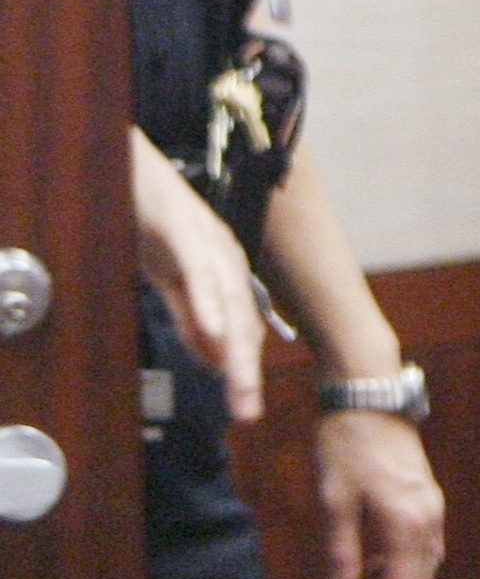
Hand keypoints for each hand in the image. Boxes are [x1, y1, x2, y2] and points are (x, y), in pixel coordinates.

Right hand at [129, 126, 267, 420]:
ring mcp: (209, 245)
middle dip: (245, 372)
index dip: (243, 370)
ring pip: (227, 304)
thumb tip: (211, 355)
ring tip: (239, 385)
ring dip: (234, 348)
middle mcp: (227, 260)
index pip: (241, 330)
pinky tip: (213, 332)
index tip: (244, 408)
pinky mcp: (185, 232)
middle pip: (241, 324)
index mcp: (226, 274)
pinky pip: (198, 273)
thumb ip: (191, 315)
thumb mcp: (171, 277)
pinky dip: (206, 303)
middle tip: (247, 412)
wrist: (133, 166)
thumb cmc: (153, 220)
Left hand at [315, 409, 445, 578]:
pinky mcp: (424, 502)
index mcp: (407, 526)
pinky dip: (394, 577)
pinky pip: (417, 553)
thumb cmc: (346, 444)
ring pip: (420, 575)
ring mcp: (431, 511)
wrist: (371, 394)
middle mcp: (428, 523)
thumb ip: (341, 556)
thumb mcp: (333, 501)